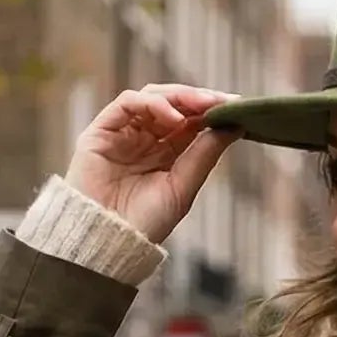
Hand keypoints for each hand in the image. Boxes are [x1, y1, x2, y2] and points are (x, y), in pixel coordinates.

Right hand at [64, 83, 238, 246]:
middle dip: (198, 99)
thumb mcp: (183, 186)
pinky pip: (127, 103)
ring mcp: (122, 132)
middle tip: (221, 100)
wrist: (109, 239)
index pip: (191, 120)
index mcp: (166, 153)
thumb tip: (235, 125)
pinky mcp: (101, 131)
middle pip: (173, 104)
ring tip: (201, 107)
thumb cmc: (145, 222)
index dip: (212, 110)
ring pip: (152, 97)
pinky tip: (174, 118)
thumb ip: (205, 154)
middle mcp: (144, 138)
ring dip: (179, 97)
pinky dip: (152, 103)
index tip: (236, 104)